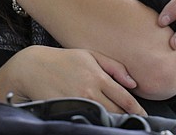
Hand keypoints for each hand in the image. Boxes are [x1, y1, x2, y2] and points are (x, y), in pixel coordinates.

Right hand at [14, 46, 145, 114]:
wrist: (32, 68)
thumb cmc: (62, 60)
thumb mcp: (89, 55)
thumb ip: (114, 66)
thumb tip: (133, 83)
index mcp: (97, 76)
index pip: (125, 99)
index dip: (138, 110)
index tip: (143, 115)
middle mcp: (89, 90)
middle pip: (117, 112)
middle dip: (127, 117)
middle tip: (134, 120)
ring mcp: (78, 102)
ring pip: (104, 118)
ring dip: (113, 120)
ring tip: (118, 120)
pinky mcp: (67, 110)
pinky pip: (88, 119)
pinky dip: (96, 121)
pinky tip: (99, 119)